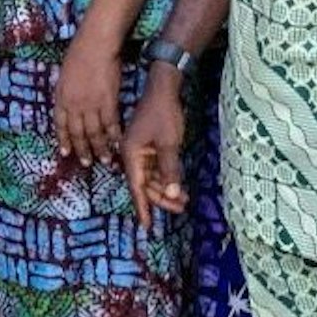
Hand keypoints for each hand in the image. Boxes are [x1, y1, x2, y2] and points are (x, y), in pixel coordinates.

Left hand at [54, 41, 122, 167]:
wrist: (95, 45)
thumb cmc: (79, 55)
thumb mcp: (64, 76)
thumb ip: (66, 93)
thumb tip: (68, 105)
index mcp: (61, 97)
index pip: (60, 125)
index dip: (63, 140)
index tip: (66, 153)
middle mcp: (74, 105)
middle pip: (77, 133)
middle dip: (82, 150)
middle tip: (86, 163)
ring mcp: (91, 105)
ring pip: (95, 133)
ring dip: (100, 148)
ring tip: (104, 160)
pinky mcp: (108, 102)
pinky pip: (111, 124)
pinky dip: (114, 135)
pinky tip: (117, 143)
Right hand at [121, 72, 188, 226]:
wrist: (163, 89)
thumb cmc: (163, 114)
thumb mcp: (169, 143)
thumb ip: (169, 170)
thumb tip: (171, 195)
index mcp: (131, 155)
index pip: (137, 188)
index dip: (143, 208)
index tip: (148, 227)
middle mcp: (132, 155)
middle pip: (145, 185)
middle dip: (162, 199)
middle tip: (182, 208)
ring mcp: (141, 151)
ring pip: (152, 178)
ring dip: (167, 190)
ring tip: (185, 201)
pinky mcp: (150, 147)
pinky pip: (157, 169)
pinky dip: (168, 178)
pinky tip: (180, 186)